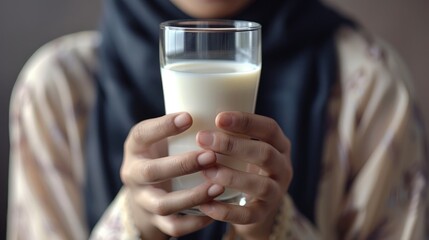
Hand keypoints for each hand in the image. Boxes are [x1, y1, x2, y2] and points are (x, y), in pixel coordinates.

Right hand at [120, 112, 224, 238]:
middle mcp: (134, 175)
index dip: (163, 126)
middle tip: (210, 156)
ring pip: (164, 204)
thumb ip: (178, 128)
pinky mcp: (155, 221)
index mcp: (135, 148)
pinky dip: (195, 222)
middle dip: (182, 164)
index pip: (142, 134)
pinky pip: (174, 227)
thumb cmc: (159, 155)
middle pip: (151, 172)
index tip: (188, 117)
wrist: (143, 193)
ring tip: (219, 186)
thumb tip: (218, 102)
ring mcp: (143, 200)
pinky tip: (215, 211)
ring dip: (192, 196)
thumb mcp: (160, 138)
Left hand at [197, 111, 292, 239]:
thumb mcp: (245, 148)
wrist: (255, 206)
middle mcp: (282, 167)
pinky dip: (226, 211)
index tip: (218, 118)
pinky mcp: (264, 214)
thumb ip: (230, 134)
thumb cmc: (244, 166)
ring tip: (206, 171)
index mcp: (279, 145)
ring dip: (232, 177)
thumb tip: (190, 115)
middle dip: (232, 146)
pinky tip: (205, 204)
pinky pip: (248, 215)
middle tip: (202, 138)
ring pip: (260, 185)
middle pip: (265, 153)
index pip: (268, 128)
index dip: (245, 121)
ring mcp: (276, 192)